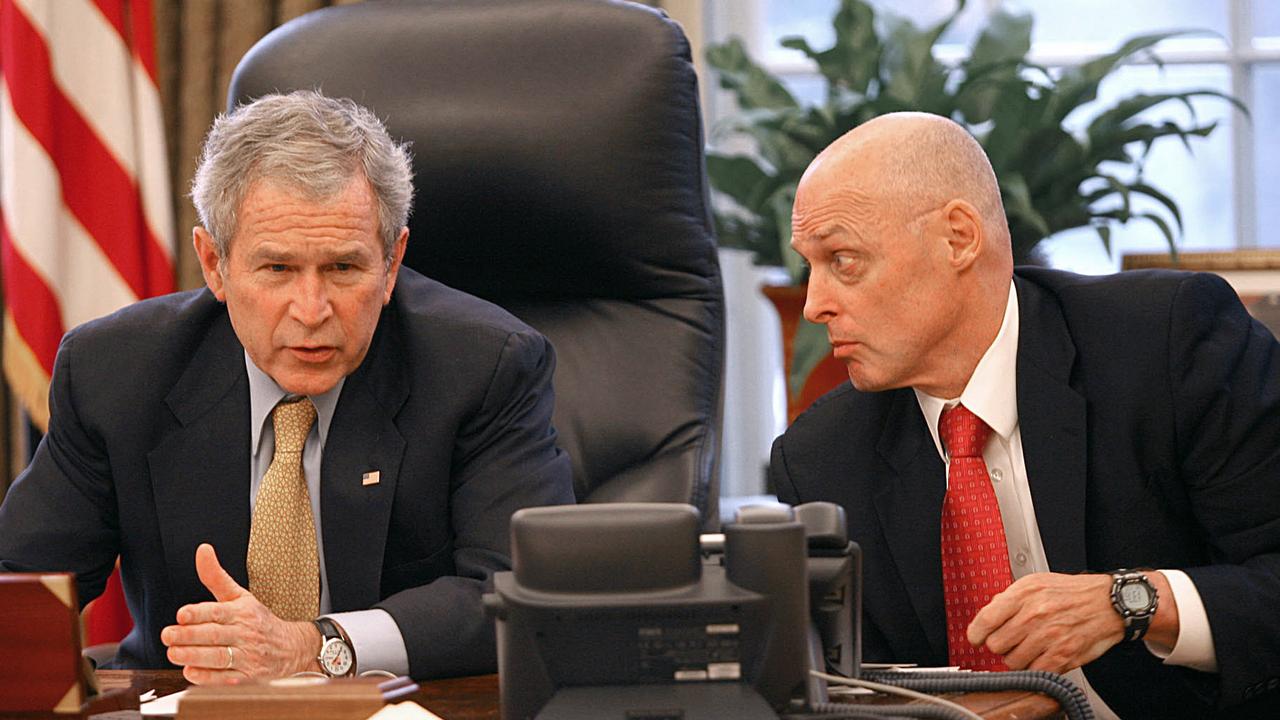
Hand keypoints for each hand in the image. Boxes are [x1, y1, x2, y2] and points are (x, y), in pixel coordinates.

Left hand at [160, 543, 320, 683]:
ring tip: (173, 653)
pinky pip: (226, 679)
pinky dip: (207, 677)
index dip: (199, 613)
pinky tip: (191, 671)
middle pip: (215, 635)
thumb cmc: (259, 622)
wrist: (292, 649)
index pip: (219, 612)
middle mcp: (246, 634)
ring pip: (219, 657)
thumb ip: (216, 577)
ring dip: (194, 656)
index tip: (182, 614)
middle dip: (190, 636)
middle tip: (168, 635)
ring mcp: (248, 657)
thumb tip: (202, 550)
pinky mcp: (248, 678)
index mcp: (243, 612)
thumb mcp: (241, 597)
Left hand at [966, 572, 1124, 672]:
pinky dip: (1035, 668)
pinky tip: (1041, 657)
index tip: (976, 639)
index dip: (976, 633)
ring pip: (1012, 661)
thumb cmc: (1072, 592)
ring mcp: (1048, 636)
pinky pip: (1034, 671)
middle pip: (996, 644)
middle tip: (1012, 641)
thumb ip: (1009, 597)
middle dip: (1001, 645)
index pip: (986, 619)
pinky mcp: (1062, 655)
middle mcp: (1034, 614)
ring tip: (1030, 647)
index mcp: (1024, 594)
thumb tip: (989, 612)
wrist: (1108, 602)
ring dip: (1018, 658)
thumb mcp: (1036, 582)